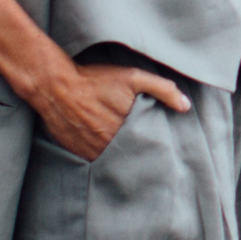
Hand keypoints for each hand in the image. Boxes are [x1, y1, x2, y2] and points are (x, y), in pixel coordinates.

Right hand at [30, 58, 190, 161]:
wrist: (55, 86)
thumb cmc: (95, 80)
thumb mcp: (132, 77)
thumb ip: (162, 89)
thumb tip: (185, 106)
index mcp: (126, 129)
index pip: (149, 147)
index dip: (156, 148)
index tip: (164, 150)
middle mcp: (109, 145)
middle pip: (132, 156)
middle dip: (141, 155)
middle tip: (149, 155)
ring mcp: (92, 152)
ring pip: (114, 161)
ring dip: (121, 158)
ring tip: (130, 155)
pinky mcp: (78, 153)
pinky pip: (96, 162)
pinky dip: (103, 158)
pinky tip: (107, 151)